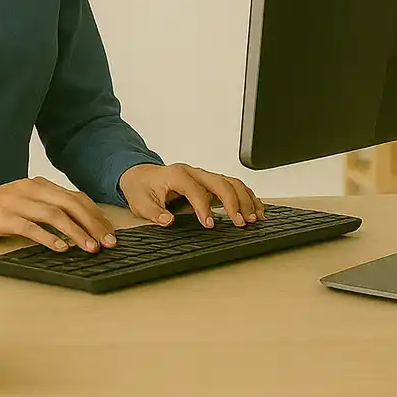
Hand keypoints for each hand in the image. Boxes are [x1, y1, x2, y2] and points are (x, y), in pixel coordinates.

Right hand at [0, 178, 119, 252]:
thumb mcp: (21, 203)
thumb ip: (43, 208)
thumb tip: (74, 226)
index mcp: (37, 185)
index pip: (75, 197)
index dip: (95, 215)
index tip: (110, 233)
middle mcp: (30, 189)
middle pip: (71, 204)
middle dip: (93, 224)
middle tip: (108, 243)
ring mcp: (16, 202)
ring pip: (54, 214)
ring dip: (76, 232)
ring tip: (90, 248)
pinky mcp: (2, 217)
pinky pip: (30, 227)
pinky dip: (48, 238)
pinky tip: (60, 249)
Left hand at [119, 162, 264, 228]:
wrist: (141, 174)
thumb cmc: (142, 187)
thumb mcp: (140, 201)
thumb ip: (153, 211)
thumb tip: (167, 220)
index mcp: (176, 174)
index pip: (195, 189)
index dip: (203, 207)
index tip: (210, 224)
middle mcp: (194, 172)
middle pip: (220, 182)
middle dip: (233, 202)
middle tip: (240, 222)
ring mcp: (204, 176)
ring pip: (231, 182)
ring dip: (245, 199)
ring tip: (253, 218)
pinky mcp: (210, 182)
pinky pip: (233, 185)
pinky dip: (247, 196)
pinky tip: (256, 209)